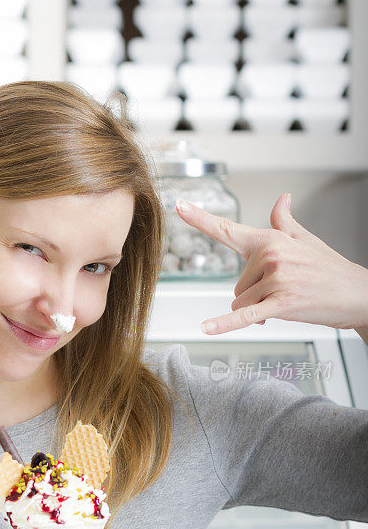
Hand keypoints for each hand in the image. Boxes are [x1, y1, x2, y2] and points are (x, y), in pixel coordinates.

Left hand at [176, 193, 367, 334]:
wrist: (357, 293)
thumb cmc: (329, 269)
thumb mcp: (305, 240)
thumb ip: (284, 222)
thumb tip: (280, 199)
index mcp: (270, 240)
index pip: (229, 229)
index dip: (200, 218)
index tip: (179, 207)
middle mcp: (270, 256)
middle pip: (236, 285)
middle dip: (254, 294)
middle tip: (284, 290)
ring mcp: (276, 280)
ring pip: (241, 304)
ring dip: (258, 310)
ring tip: (287, 301)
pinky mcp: (281, 304)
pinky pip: (246, 316)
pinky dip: (226, 325)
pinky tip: (207, 329)